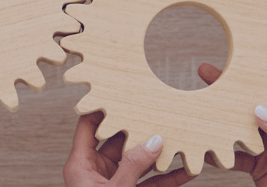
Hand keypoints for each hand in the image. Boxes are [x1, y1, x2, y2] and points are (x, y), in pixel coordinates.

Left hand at [63, 112, 191, 186]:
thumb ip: (135, 165)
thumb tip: (154, 140)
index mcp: (80, 166)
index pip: (88, 125)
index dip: (103, 106)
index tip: (120, 90)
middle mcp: (96, 173)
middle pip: (118, 141)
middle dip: (140, 128)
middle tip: (158, 111)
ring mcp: (115, 185)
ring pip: (139, 163)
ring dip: (160, 154)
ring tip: (179, 137)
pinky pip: (152, 183)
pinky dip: (168, 177)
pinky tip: (187, 168)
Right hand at [194, 64, 266, 186]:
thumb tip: (262, 110)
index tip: (250, 59)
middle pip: (261, 103)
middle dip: (238, 90)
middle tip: (213, 72)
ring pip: (246, 126)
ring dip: (226, 117)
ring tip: (205, 103)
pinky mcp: (260, 164)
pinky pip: (238, 153)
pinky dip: (222, 149)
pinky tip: (208, 143)